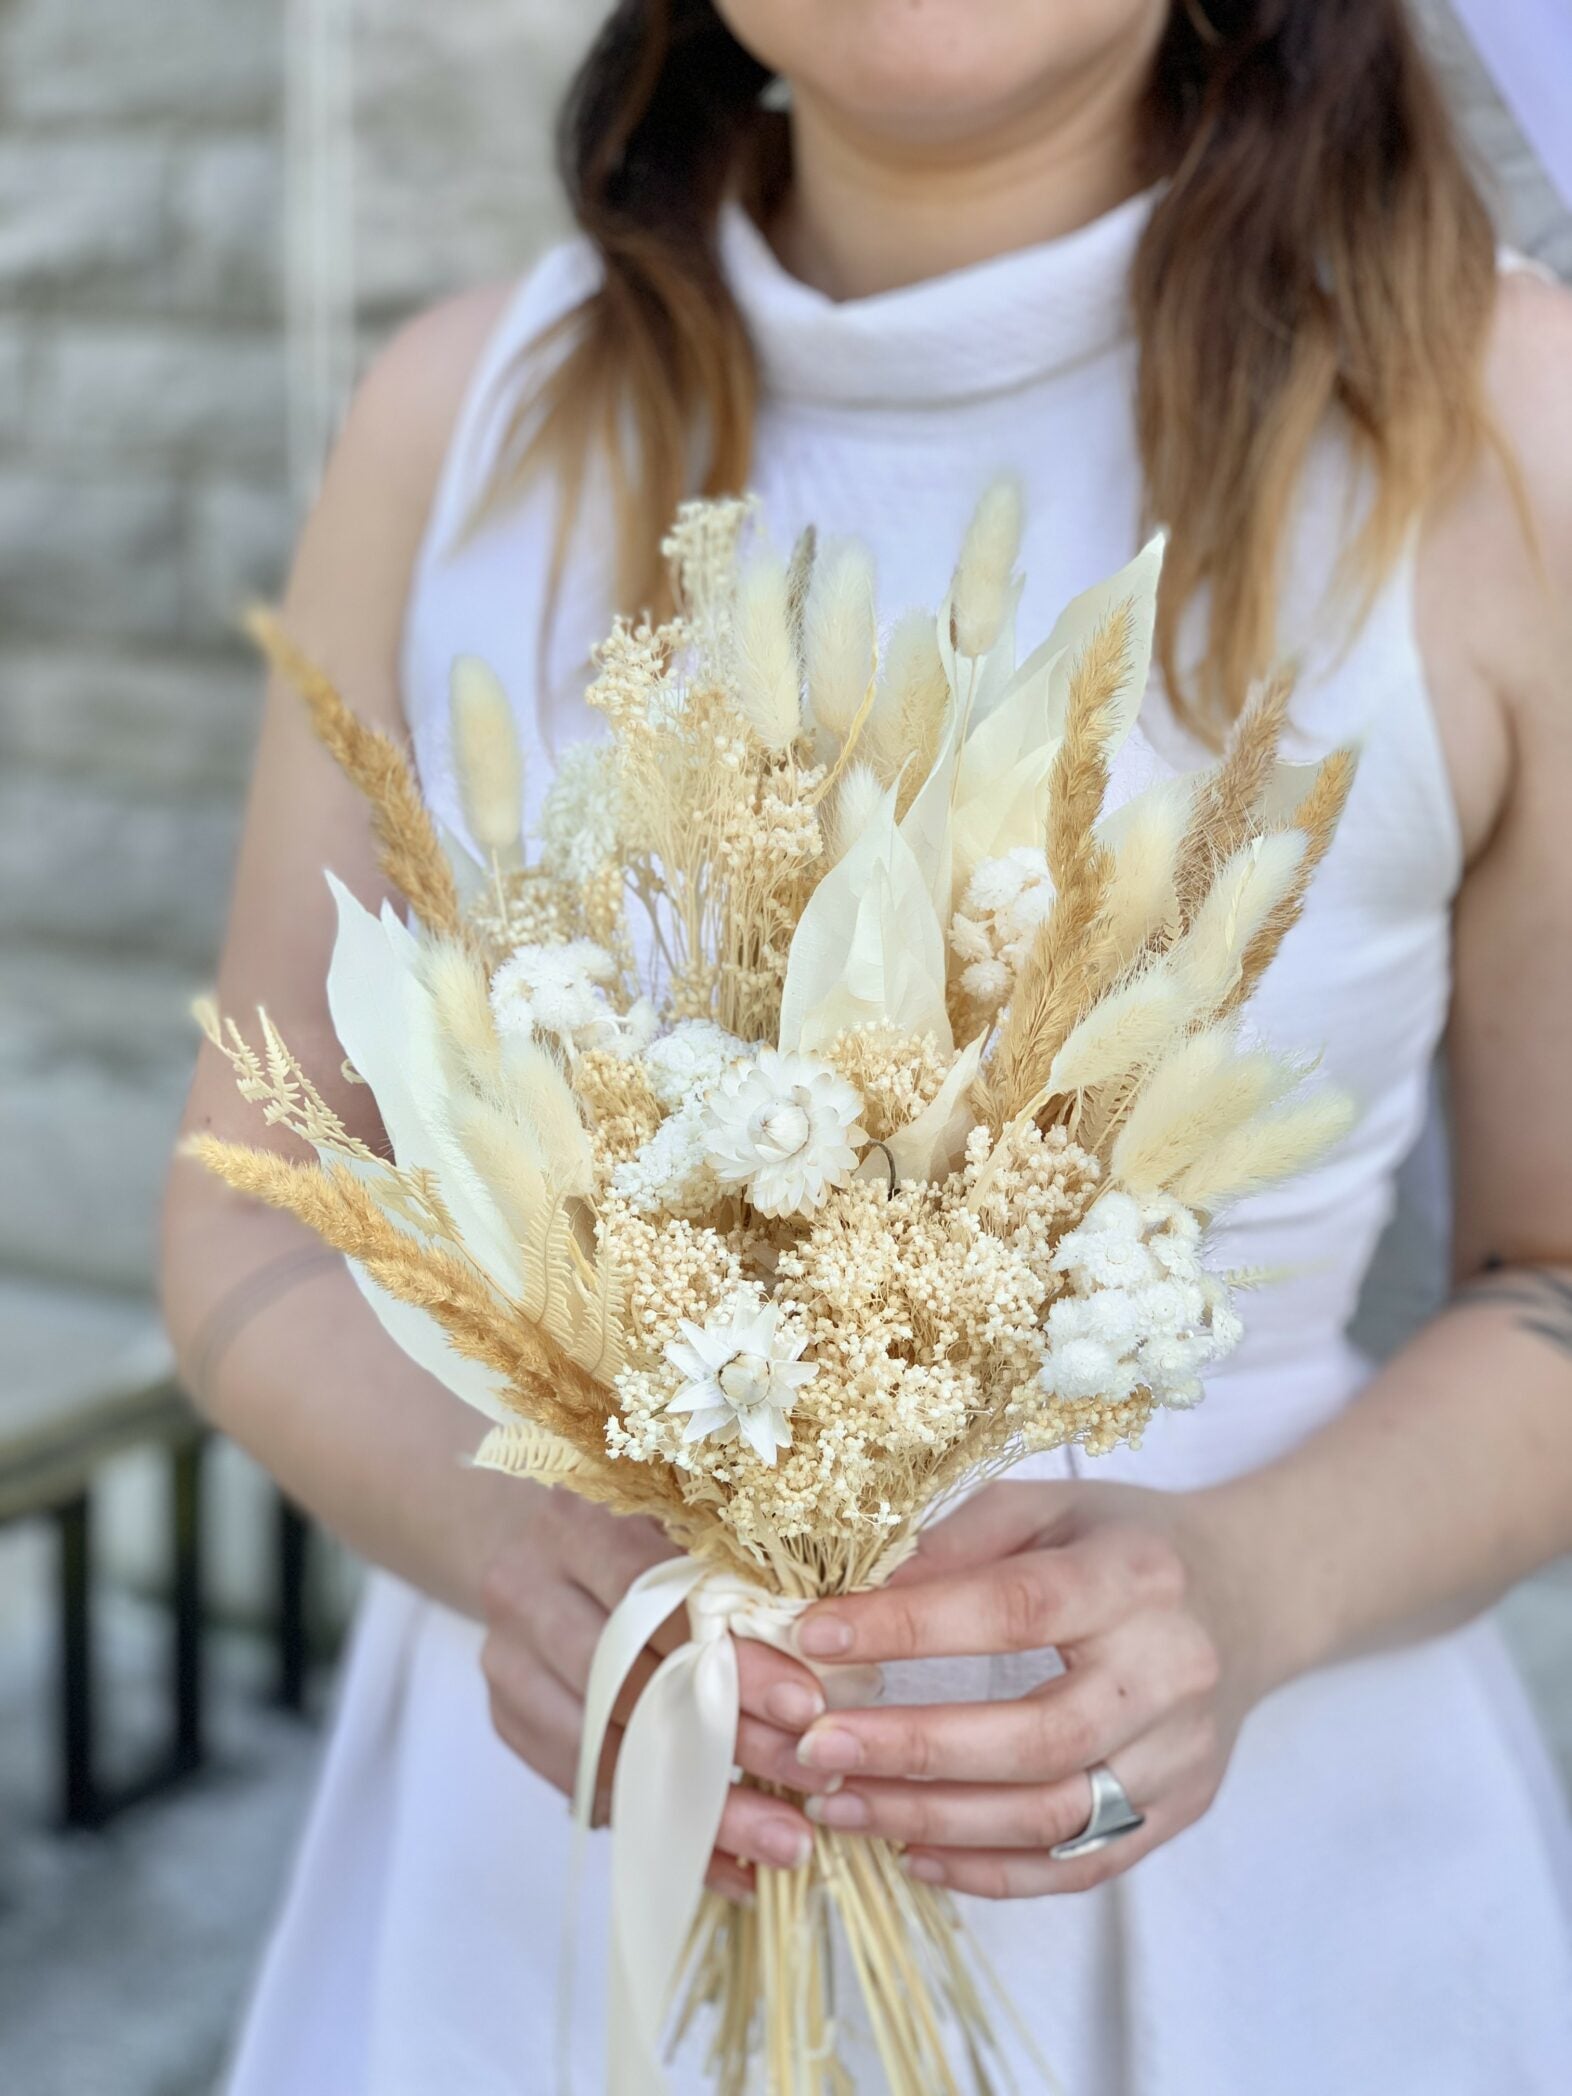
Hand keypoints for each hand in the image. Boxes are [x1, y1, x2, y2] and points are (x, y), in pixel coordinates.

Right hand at [480, 1488, 862, 1900]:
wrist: (524, 1535)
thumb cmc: (634, 1524)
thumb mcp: (681, 1518)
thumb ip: (741, 1562)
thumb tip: (840, 1635)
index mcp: (579, 1521)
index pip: (664, 1602)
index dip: (735, 1658)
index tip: (808, 1707)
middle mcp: (529, 1587)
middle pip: (636, 1682)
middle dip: (730, 1741)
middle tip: (813, 1786)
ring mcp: (508, 1658)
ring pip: (611, 1749)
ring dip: (703, 1806)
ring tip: (785, 1844)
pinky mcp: (506, 1715)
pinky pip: (586, 1787)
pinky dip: (660, 1827)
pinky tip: (727, 1863)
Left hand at [789, 1479, 1273, 1897]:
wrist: (1252, 1594)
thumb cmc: (1128, 1542)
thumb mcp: (1053, 1504)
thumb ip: (964, 1537)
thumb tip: (862, 1590)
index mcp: (1135, 1577)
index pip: (1015, 1610)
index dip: (910, 1627)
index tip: (816, 1635)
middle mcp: (1170, 1672)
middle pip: (1036, 1734)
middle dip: (912, 1750)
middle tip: (813, 1748)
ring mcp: (1181, 1755)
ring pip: (1053, 1815)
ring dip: (934, 1820)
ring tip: (841, 1803)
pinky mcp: (1180, 1811)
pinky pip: (1080, 1864)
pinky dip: (992, 1872)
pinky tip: (914, 1852)